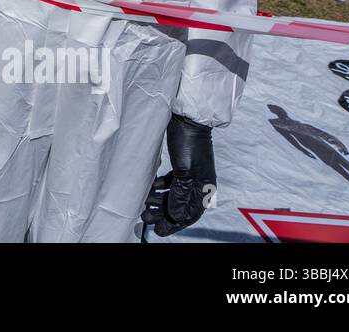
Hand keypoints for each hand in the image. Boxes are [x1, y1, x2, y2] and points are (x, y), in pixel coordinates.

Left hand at [142, 114, 215, 236]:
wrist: (188, 118)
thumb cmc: (188, 144)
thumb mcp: (184, 171)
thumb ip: (181, 195)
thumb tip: (177, 217)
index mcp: (204, 188)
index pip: (190, 214)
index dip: (174, 224)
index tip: (158, 231)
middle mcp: (198, 183)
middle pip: (180, 206)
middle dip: (162, 213)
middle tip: (145, 216)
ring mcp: (190, 174)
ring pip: (173, 194)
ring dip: (159, 201)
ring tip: (144, 204)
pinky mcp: (181, 165)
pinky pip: (170, 183)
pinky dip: (159, 188)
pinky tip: (149, 188)